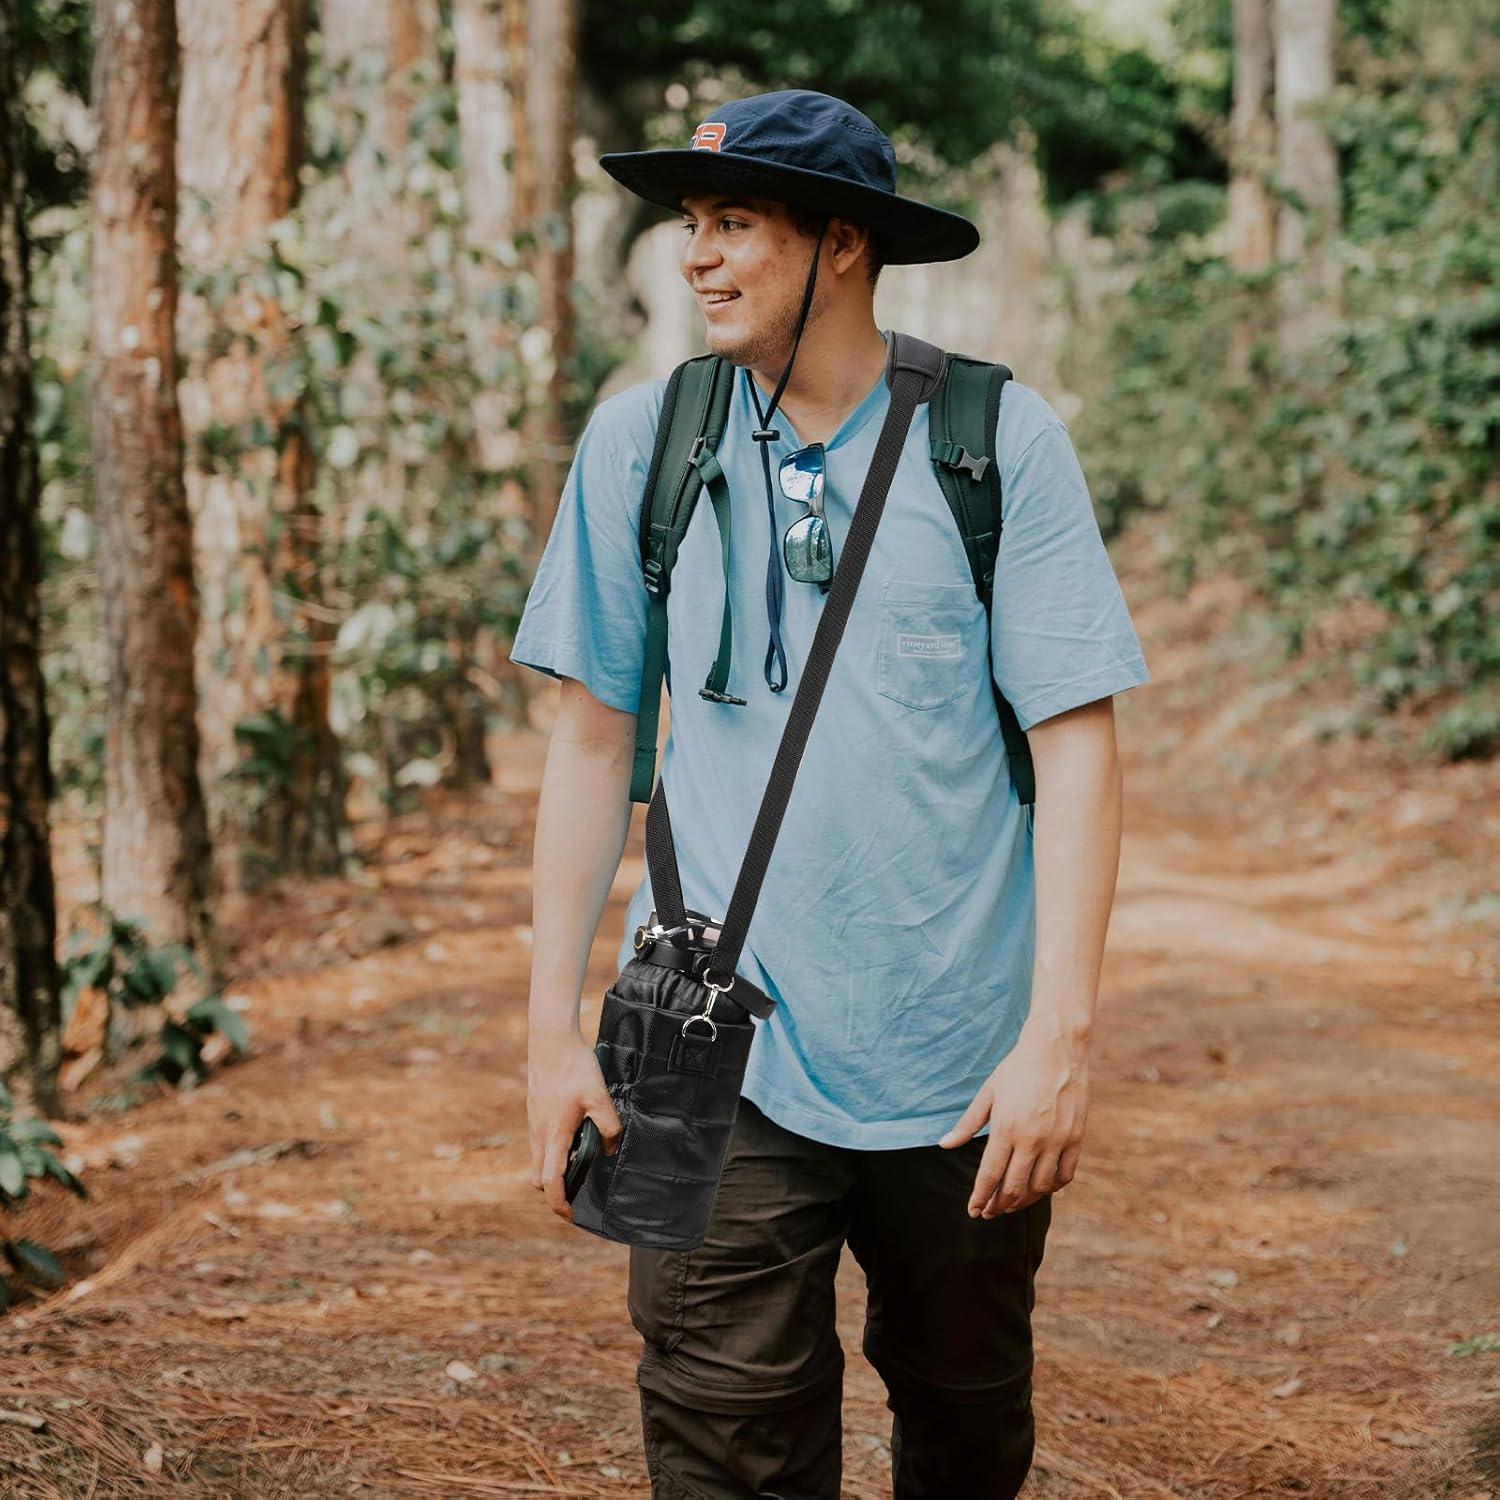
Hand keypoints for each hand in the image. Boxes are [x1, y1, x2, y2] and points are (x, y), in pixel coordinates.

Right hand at [527, 1026, 622, 1220]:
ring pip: (540, 1158)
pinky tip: (576, 1133)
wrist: (551, 1039)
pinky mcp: (535, 1111)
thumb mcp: (599, 1096)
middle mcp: (539, 1134)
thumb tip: (611, 1149)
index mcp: (554, 1136)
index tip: (571, 1214)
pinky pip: (541, 1142)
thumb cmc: (574, 1066)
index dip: (559, 1204)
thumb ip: (609, 1126)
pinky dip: (554, 1149)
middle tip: (580, 1188)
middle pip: (539, 1177)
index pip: (550, 1182)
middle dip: (556, 1189)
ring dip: (556, 1167)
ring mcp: (534, 1122)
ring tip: (582, 1159)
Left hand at [939, 1018, 1088, 1215]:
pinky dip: (1051, 1188)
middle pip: (1014, 1188)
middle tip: (990, 1213)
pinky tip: (1040, 1189)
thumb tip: (945, 1144)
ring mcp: (1057, 1141)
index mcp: (1006, 1128)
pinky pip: (1064, 1175)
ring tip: (1011, 1203)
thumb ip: (968, 1123)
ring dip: (1024, 1201)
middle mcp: (1032, 1140)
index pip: (990, 1176)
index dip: (980, 1198)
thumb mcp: (988, 1093)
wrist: (1056, 1048)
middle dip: (999, 1206)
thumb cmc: (1017, 1068)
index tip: (973, 1211)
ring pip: (1040, 1187)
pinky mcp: (1076, 1139)